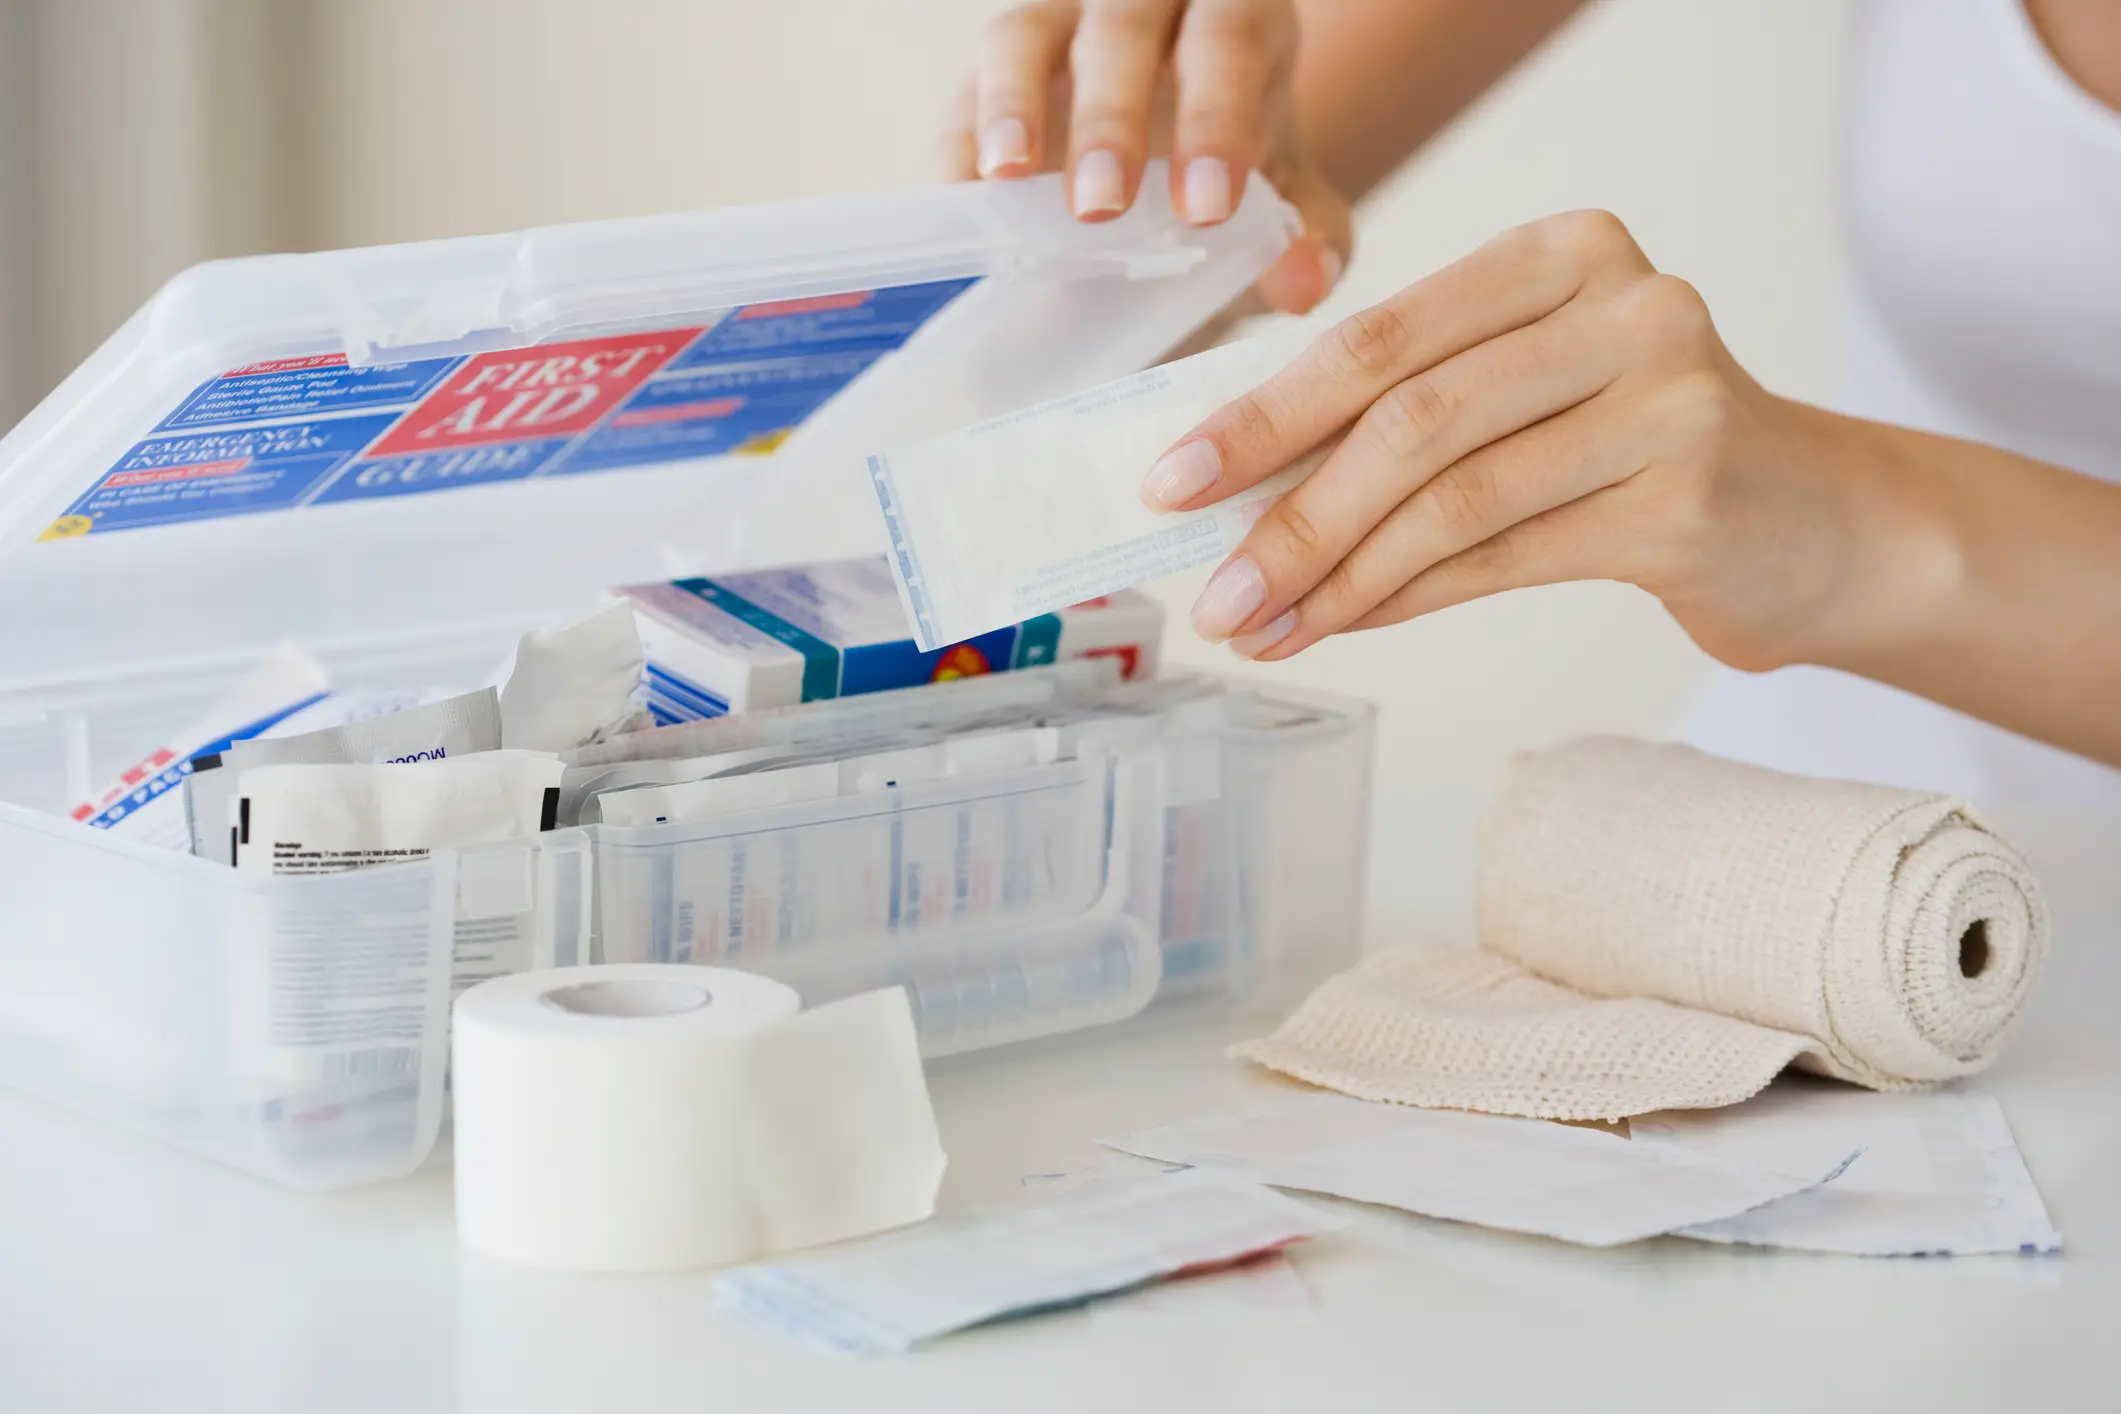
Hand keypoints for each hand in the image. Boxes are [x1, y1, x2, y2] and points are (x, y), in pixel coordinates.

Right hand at [939, 0, 1350, 313]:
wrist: (1176, 167)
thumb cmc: (1234, 168)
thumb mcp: (1283, 200)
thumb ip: (1308, 233)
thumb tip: (1307, 280)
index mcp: (1234, 18)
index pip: (1229, 40)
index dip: (1216, 117)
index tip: (1208, 210)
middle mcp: (1142, 2)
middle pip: (1122, 26)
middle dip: (1110, 118)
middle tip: (1101, 211)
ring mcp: (1057, 25)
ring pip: (1024, 34)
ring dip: (1013, 107)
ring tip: (1007, 182)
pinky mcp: (991, 71)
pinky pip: (964, 94)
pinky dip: (962, 150)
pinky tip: (967, 208)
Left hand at [1144, 210, 1945, 673]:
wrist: (1809, 523)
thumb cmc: (1634, 452)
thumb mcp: (1523, 393)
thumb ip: (1405, 414)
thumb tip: (1238, 493)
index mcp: (1560, 252)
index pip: (1382, 335)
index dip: (1264, 415)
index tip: (1173, 483)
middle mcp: (1624, 304)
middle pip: (1411, 416)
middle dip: (1288, 510)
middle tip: (1210, 589)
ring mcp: (1668, 397)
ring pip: (1454, 496)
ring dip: (1338, 576)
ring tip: (1261, 628)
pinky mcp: (1688, 497)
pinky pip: (1508, 557)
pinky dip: (1408, 598)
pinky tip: (1344, 624)